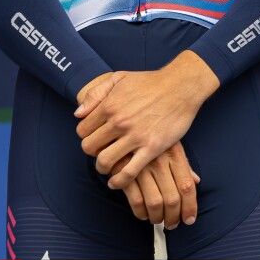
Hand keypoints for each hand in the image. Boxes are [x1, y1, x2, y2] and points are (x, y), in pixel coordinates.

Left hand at [75, 52, 218, 188]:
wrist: (182, 86)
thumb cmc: (151, 82)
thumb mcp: (120, 78)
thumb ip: (96, 94)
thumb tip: (78, 113)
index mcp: (109, 105)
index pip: (82, 130)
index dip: (87, 135)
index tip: (96, 137)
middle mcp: (119, 122)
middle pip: (89, 147)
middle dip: (92, 151)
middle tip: (102, 150)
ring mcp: (135, 136)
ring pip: (104, 162)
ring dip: (102, 167)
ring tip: (109, 166)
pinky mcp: (152, 147)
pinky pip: (128, 172)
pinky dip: (118, 181)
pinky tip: (116, 182)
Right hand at [114, 142, 200, 228]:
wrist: (124, 120)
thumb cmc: (150, 134)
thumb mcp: (171, 143)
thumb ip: (183, 164)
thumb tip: (196, 181)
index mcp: (175, 154)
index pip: (187, 186)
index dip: (190, 207)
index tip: (189, 219)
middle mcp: (160, 161)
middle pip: (172, 199)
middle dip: (173, 217)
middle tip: (172, 224)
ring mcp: (142, 167)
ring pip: (154, 203)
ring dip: (157, 217)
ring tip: (157, 220)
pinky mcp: (123, 172)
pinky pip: (135, 200)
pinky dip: (140, 212)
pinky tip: (142, 214)